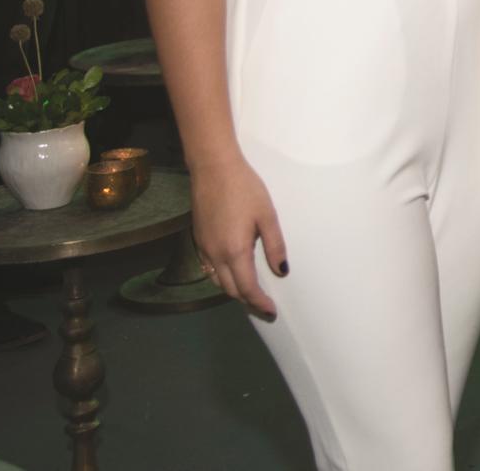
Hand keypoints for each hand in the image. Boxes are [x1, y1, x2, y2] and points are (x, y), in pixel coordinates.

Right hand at [190, 155, 287, 317]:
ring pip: (217, 281)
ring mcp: (204, 248)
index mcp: (234, 251)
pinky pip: (209, 269)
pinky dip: (221, 278)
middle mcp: (215, 255)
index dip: (259, 303)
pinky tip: (232, 273)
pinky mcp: (198, 239)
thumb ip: (275, 246)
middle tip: (264, 306)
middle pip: (230, 290)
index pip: (247, 288)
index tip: (272, 312)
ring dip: (234, 291)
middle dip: (248, 301)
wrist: (213, 168)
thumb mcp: (267, 216)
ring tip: (251, 293)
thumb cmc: (245, 189)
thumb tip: (281, 272)